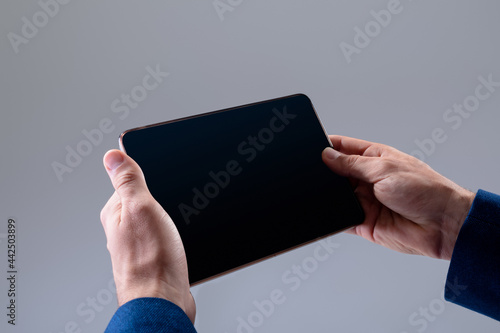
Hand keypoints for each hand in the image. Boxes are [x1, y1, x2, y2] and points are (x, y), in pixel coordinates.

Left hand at [100, 150, 195, 321]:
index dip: (150, 179)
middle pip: (146, 202)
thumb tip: (112, 155)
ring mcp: (138, 245)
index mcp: (116, 213)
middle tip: (176, 208)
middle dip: (164, 201)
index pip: (130, 182)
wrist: (163, 302)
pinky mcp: (154, 259)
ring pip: (158, 221)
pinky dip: (176, 236)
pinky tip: (183, 242)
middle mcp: (123, 229)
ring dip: (172, 220)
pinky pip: (166, 238)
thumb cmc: (151, 260)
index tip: (164, 182)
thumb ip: (127, 181)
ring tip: (180, 228)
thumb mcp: (141, 208)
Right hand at [322, 135, 474, 259]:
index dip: (327, 145)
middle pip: (336, 172)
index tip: (309, 145)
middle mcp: (368, 178)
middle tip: (310, 171)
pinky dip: (331, 216)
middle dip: (323, 171)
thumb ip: (353, 164)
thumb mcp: (384, 169)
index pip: (344, 147)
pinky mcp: (363, 222)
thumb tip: (327, 155)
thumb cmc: (426, 191)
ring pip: (335, 195)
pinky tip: (325, 212)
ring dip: (327, 195)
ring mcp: (364, 200)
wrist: (443, 225)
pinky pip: (340, 218)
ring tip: (317, 192)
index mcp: (375, 158)